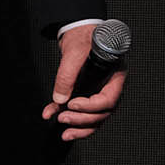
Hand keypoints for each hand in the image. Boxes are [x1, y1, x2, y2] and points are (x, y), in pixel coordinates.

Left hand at [44, 24, 125, 142]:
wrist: (76, 32)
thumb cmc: (83, 38)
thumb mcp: (74, 53)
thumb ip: (67, 76)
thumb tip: (59, 100)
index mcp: (115, 77)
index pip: (108, 100)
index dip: (91, 107)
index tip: (72, 104)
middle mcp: (110, 87)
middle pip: (102, 113)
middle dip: (83, 120)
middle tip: (63, 118)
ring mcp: (98, 91)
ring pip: (93, 117)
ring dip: (78, 127)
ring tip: (63, 133)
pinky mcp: (85, 92)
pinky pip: (78, 110)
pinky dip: (63, 113)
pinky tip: (49, 115)